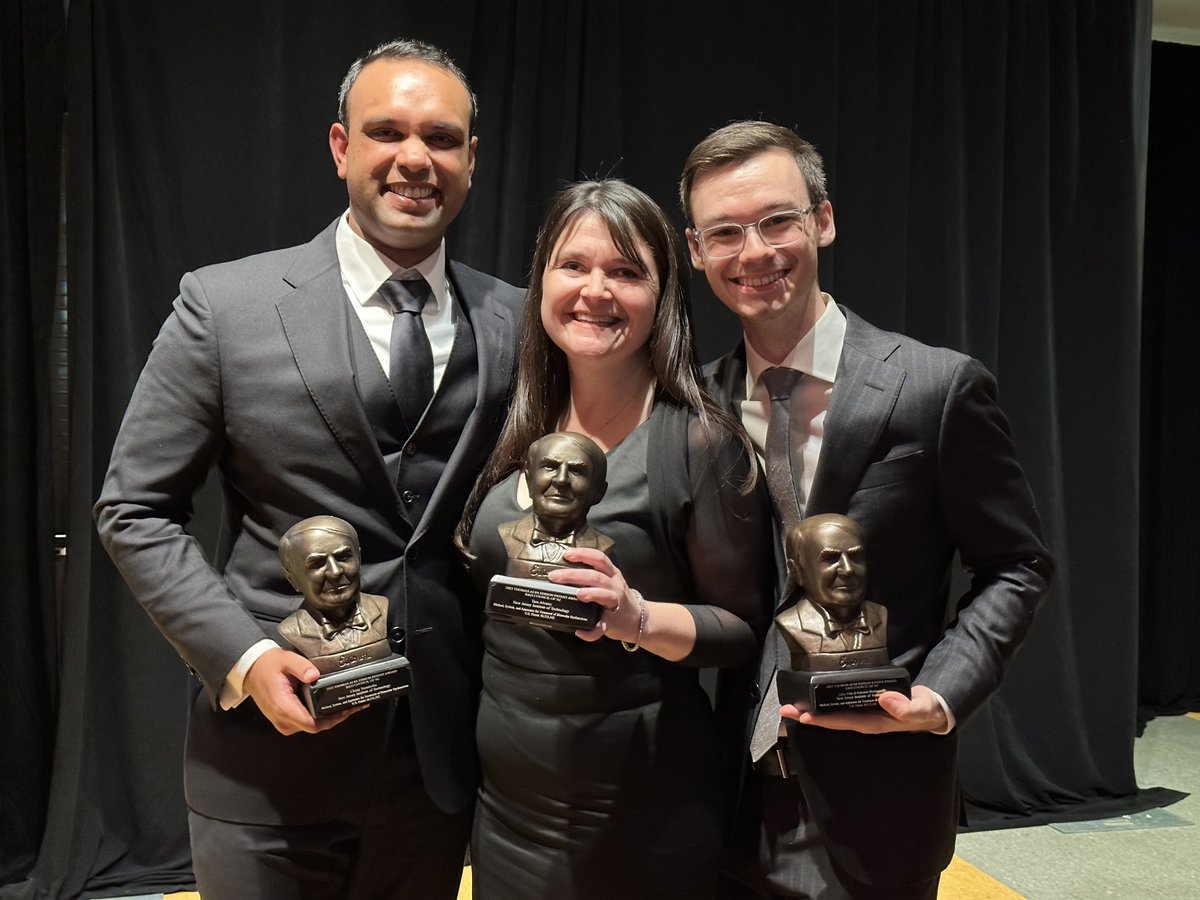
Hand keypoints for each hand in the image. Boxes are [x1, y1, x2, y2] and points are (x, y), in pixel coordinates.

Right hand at [242, 647, 359, 735]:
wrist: (251, 669)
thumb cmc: (267, 666)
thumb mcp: (286, 660)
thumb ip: (301, 667)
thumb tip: (314, 675)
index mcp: (284, 707)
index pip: (313, 724)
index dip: (332, 719)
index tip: (347, 709)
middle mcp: (283, 719)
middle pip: (316, 727)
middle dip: (336, 717)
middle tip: (353, 705)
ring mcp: (283, 722)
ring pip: (312, 726)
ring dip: (329, 718)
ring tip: (346, 705)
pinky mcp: (285, 719)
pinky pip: (306, 721)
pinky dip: (320, 716)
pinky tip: (331, 706)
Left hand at [548, 547, 638, 642]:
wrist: (638, 619)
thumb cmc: (617, 599)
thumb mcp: (609, 582)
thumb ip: (593, 575)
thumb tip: (562, 573)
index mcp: (612, 574)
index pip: (599, 558)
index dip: (583, 554)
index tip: (566, 554)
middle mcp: (615, 586)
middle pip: (596, 576)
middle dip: (574, 574)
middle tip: (555, 576)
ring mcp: (616, 604)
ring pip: (605, 595)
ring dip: (591, 593)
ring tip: (578, 594)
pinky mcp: (613, 622)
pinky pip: (602, 627)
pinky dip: (591, 632)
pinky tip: (580, 632)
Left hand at [781, 685, 948, 733]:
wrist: (931, 709)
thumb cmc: (925, 710)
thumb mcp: (921, 709)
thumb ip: (907, 707)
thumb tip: (886, 700)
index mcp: (875, 723)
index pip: (844, 722)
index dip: (824, 720)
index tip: (805, 717)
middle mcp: (865, 720)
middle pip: (832, 720)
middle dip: (809, 716)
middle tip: (785, 711)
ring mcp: (863, 713)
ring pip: (833, 713)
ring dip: (812, 710)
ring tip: (790, 706)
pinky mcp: (864, 704)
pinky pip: (840, 705)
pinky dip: (824, 702)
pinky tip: (811, 698)